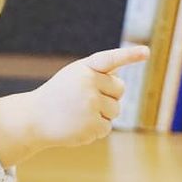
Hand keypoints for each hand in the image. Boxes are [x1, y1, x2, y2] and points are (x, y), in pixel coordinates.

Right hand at [0, 45, 148, 165]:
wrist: (34, 118)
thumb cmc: (58, 95)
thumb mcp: (74, 76)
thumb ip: (97, 73)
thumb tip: (119, 76)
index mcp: (85, 68)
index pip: (110, 59)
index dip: (130, 55)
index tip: (146, 52)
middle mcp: (88, 83)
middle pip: (120, 89)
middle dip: (109, 96)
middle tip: (86, 99)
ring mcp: (90, 105)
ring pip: (116, 110)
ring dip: (103, 114)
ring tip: (79, 113)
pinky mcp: (92, 125)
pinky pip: (107, 127)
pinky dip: (96, 129)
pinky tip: (78, 125)